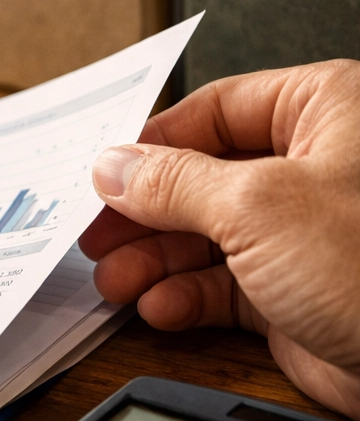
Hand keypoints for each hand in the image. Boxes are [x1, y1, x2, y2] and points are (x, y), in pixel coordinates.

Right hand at [79, 60, 359, 420]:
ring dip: (153, 262)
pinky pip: (221, 286)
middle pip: (198, 179)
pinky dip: (184, 298)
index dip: (150, 144)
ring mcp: (301, 234)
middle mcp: (311, 170)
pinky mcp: (294, 292)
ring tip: (117, 281)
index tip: (102, 175)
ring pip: (202, 237)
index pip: (213, 112)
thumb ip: (173, 182)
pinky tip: (161, 308)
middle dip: (143, 214)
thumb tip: (115, 168)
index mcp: (323, 114)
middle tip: (97, 235)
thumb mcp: (258, 204)